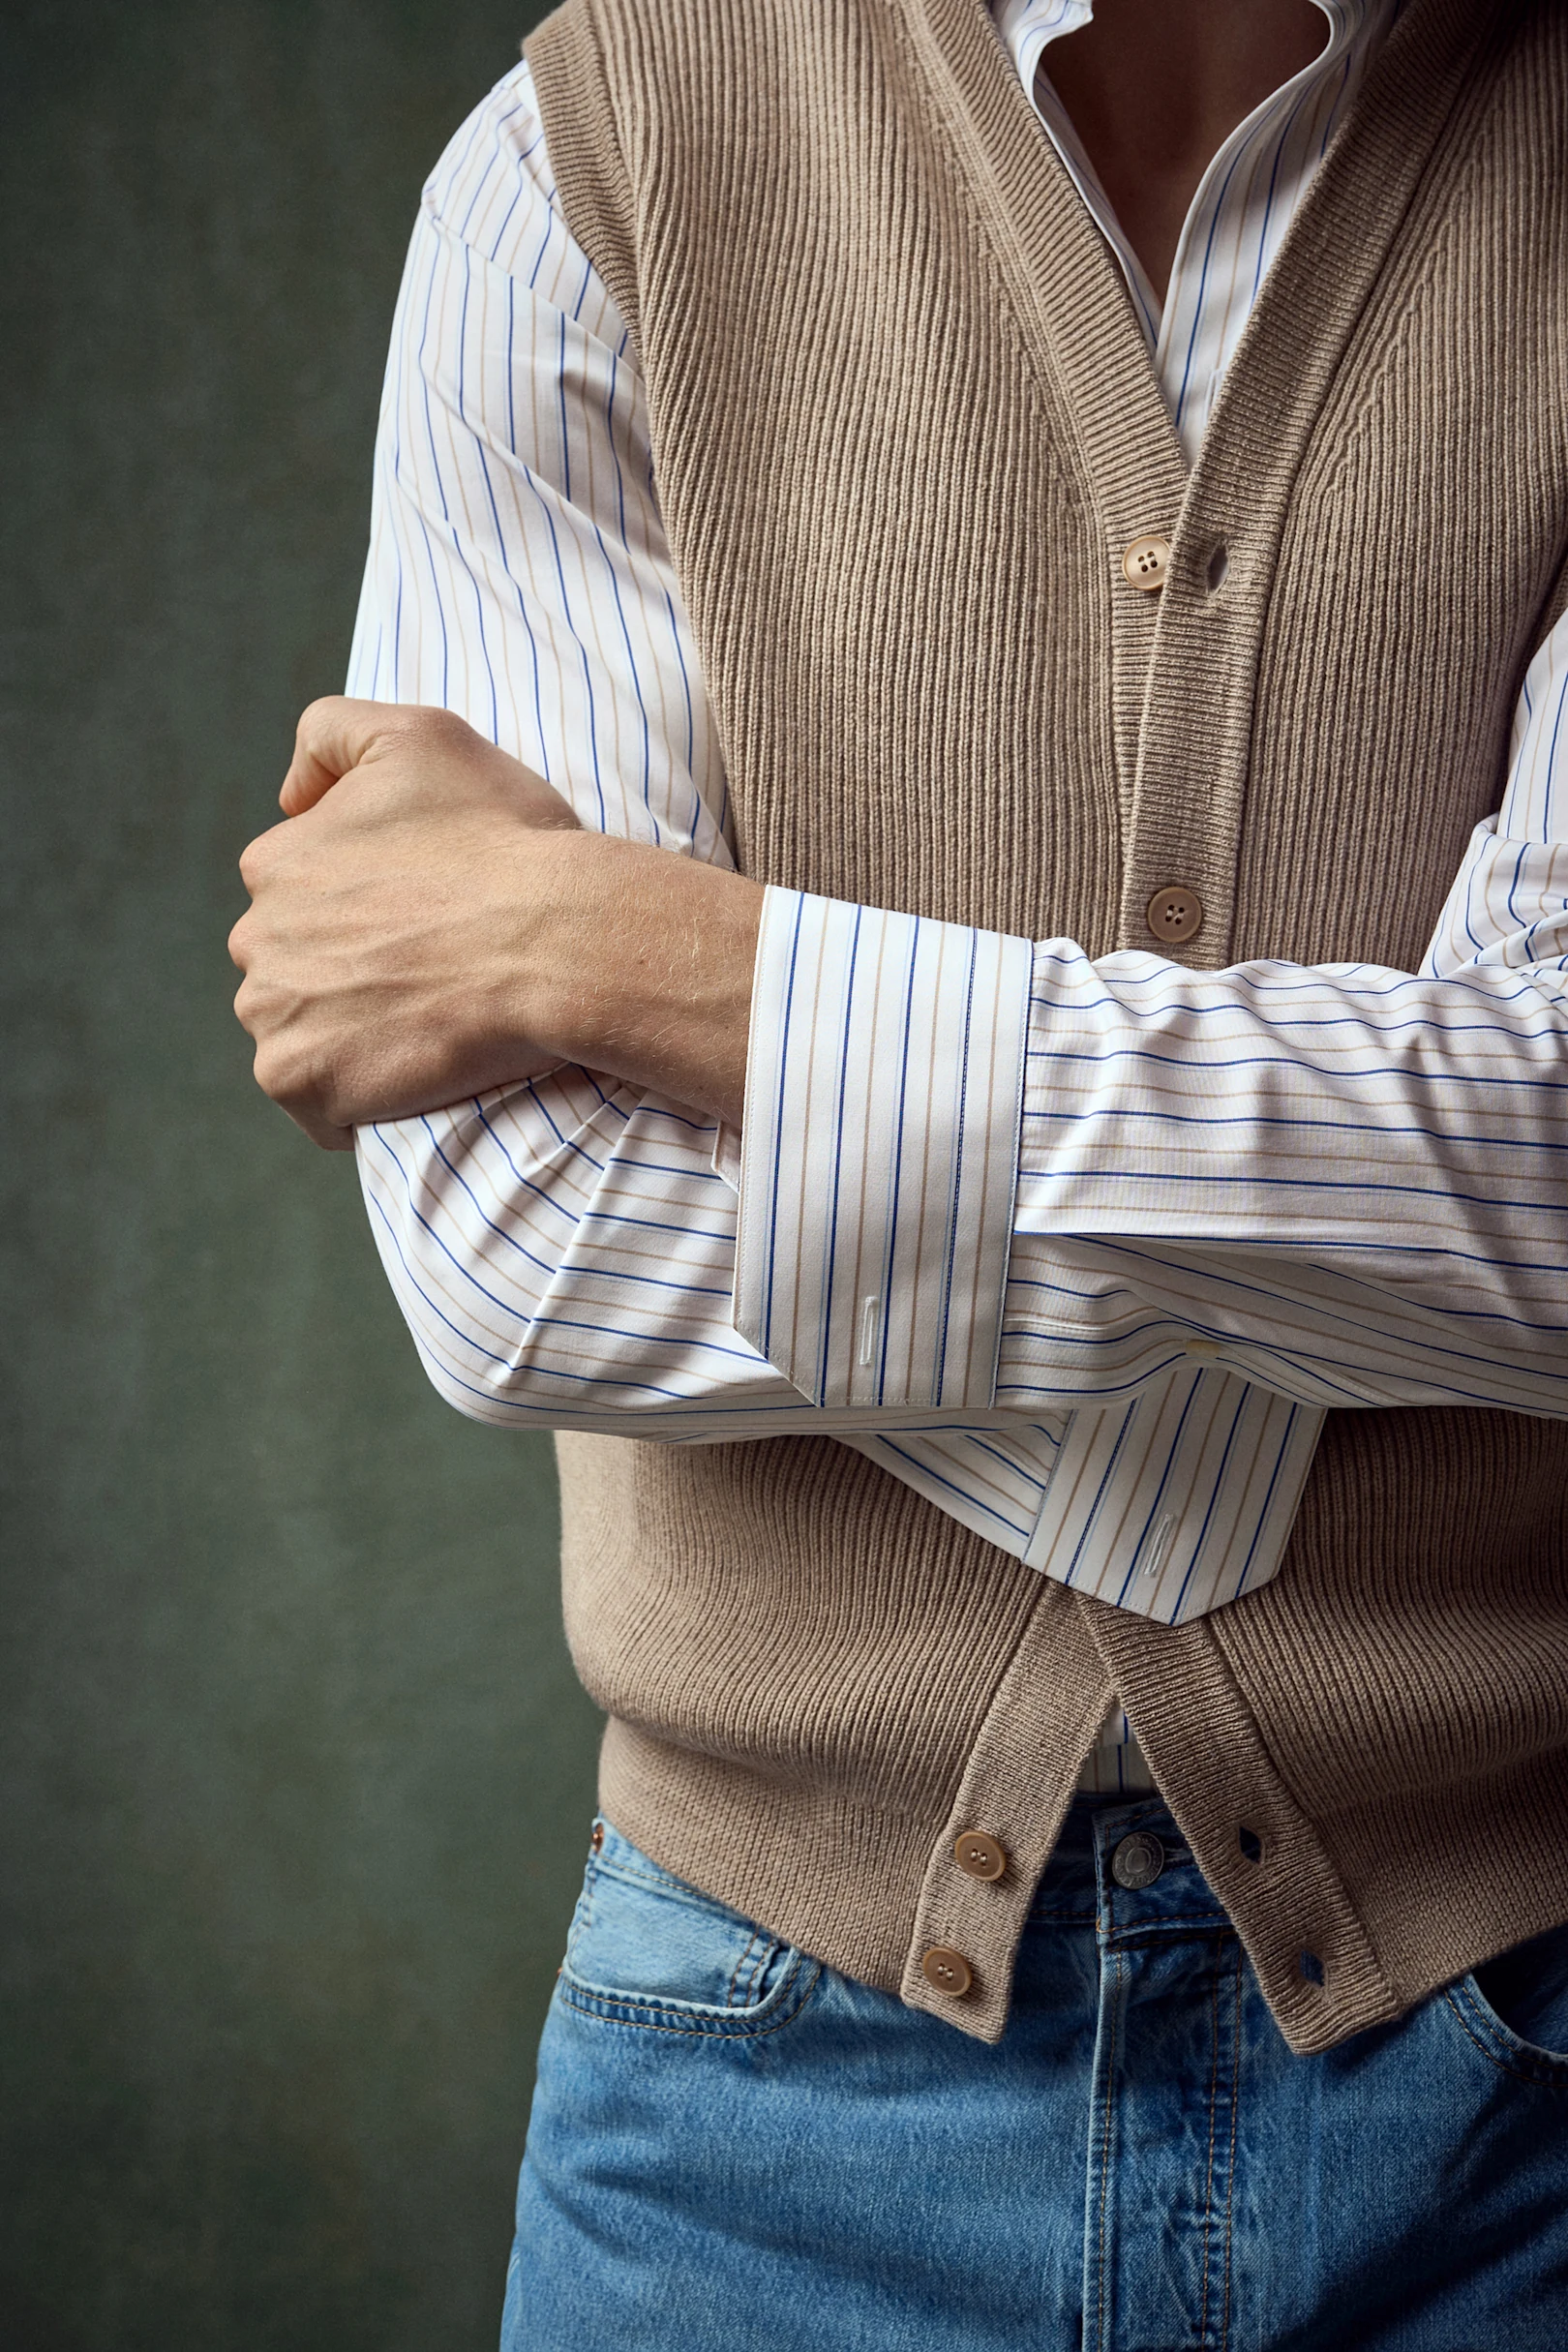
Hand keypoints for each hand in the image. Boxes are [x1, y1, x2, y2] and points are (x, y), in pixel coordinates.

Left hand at [230, 699, 583, 1148]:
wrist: (556, 942)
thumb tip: (287, 796)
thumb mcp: (419, 736)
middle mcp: (256, 937)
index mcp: (276, 861)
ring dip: (347, 1038)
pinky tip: (412, 1077)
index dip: (364, 910)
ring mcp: (273, 1015)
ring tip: (426, 1028)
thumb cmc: (503, 840)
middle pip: (291, 968)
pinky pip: (315, 1107)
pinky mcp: (301, 1082)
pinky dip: (353, 1101)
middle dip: (345, 975)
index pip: (299, 896)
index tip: (423, 920)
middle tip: (431, 976)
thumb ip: (331, 734)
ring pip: (298, 1035)